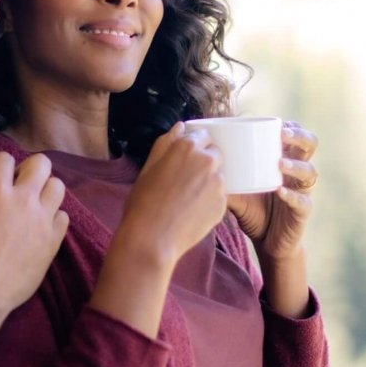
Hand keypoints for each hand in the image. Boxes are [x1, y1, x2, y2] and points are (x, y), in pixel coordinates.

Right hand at [0, 153, 68, 317]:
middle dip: (28, 167)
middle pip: (40, 164)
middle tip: (15, 181)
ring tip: (32, 200)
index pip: (4, 158)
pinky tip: (40, 224)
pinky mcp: (53, 242)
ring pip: (57, 187)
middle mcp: (24, 200)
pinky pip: (64, 217)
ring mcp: (42, 221)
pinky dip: (54, 216)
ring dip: (45, 188)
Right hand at [115, 122, 226, 263]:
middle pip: (215, 153)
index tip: (185, 157)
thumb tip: (180, 127)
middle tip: (186, 178)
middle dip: (204, 161)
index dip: (193, 145)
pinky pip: (219, 196)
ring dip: (208, 181)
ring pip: (218, 175)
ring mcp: (218, 184)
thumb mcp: (148, 167)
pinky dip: (210, 200)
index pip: (202, 135)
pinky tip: (192, 210)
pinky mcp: (223, 204)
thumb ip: (165, 143)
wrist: (152, 239)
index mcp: (187, 147)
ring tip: (188, 197)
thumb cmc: (143, 202)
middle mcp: (207, 161)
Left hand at [227, 122, 317, 260]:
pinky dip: (292, 196)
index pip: (296, 135)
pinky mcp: (303, 212)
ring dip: (295, 165)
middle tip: (282, 135)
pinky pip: (303, 201)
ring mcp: (303, 191)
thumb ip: (225, 177)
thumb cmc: (253, 211)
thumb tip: (200, 162)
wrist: (266, 243)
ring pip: (310, 172)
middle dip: (299, 137)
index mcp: (285, 161)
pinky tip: (281, 191)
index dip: (291, 126)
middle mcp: (297, 173)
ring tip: (279, 163)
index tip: (277, 123)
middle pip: (311, 145)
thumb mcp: (237, 191)